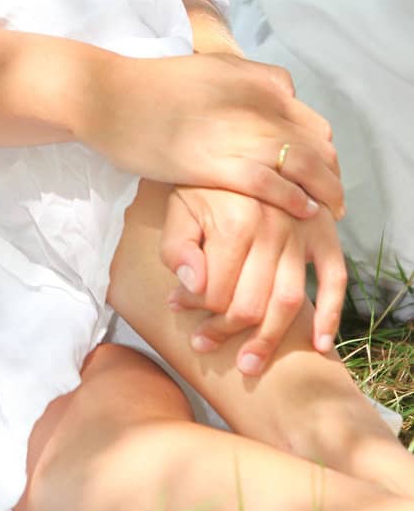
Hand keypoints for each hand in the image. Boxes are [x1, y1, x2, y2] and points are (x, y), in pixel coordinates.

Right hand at [86, 48, 344, 221]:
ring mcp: (239, 133)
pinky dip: (296, 200)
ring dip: (325, 190)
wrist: (106, 97)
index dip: (322, 147)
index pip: (310, 119)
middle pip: (316, 143)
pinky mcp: (218, 164)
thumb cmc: (150, 86)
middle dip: (329, 171)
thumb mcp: (209, 69)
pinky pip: (273, 185)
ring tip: (329, 210)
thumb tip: (279, 95)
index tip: (320, 166)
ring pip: (304, 166)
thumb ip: (247, 81)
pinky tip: (304, 212)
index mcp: (253, 79)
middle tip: (329, 193)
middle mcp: (254, 103)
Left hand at [158, 184, 346, 373]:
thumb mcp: (179, 205)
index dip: (194, 306)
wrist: (241, 145)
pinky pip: (334, 280)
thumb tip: (190, 287)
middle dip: (225, 331)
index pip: (216, 288)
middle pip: (250, 302)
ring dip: (269, 339)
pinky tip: (317, 344)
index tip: (177, 309)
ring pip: (288, 301)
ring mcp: (303, 234)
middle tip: (203, 344)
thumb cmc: (205, 182)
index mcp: (235, 222)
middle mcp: (273, 230)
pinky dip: (329, 314)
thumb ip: (177, 246)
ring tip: (249, 364)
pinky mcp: (324, 235)